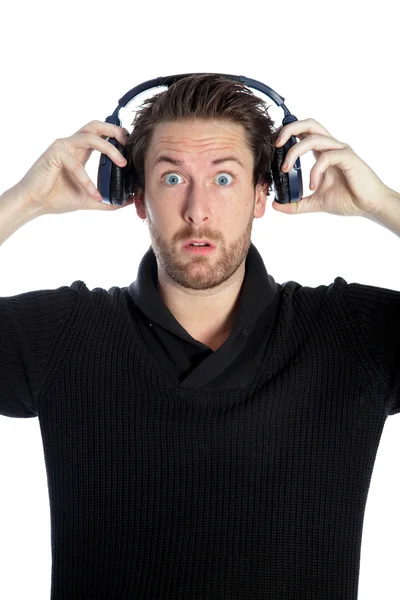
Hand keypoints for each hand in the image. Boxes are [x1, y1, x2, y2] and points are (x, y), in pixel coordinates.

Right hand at [14, 120, 131, 215]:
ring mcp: (62, 146)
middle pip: (95, 125)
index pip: (100, 134)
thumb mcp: (89, 199)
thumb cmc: (57, 198)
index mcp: (79, 151)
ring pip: (90, 136)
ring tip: (122, 163)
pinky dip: (87, 181)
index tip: (132, 148)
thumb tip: (129, 201)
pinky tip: (94, 195)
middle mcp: (71, 144)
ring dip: (109, 148)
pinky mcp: (54, 154)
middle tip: (129, 144)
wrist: (34, 204)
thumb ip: (108, 200)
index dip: (116, 136)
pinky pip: (76, 164)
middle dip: (115, 130)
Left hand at [273, 118, 391, 216]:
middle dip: (289, 129)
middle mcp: (331, 147)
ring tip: (285, 169)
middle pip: (309, 124)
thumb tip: (276, 205)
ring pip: (314, 138)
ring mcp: (340, 150)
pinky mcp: (348, 158)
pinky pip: (326, 158)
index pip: (303, 133)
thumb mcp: (314, 203)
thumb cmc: (347, 199)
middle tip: (276, 145)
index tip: (273, 147)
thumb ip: (296, 204)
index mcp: (322, 152)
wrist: (368, 206)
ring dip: (294, 152)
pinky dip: (314, 171)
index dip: (287, 134)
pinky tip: (312, 186)